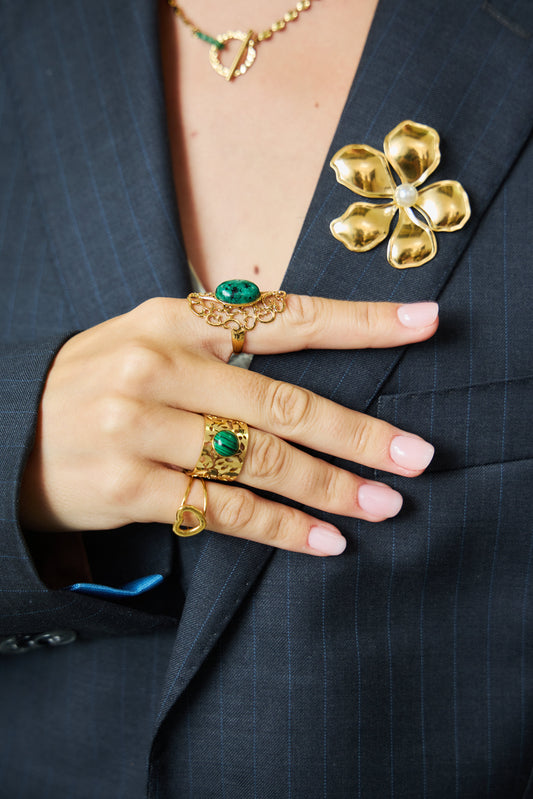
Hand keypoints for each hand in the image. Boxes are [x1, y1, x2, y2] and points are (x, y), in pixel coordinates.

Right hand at [20, 296, 437, 555]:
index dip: (360, 321)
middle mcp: (161, 366)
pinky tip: (322, 540)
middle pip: (282, 402)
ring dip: (329, 487)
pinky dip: (281, 528)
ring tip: (382, 505)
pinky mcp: (129, 486)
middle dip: (358, 433)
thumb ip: (221, 340)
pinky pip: (223, 510)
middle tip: (416, 457)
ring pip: (258, 460)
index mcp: (175, 318)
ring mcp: (141, 427)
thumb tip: (308, 356)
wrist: (10, 429)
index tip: (425, 324)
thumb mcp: (151, 338)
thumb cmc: (99, 381)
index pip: (284, 317)